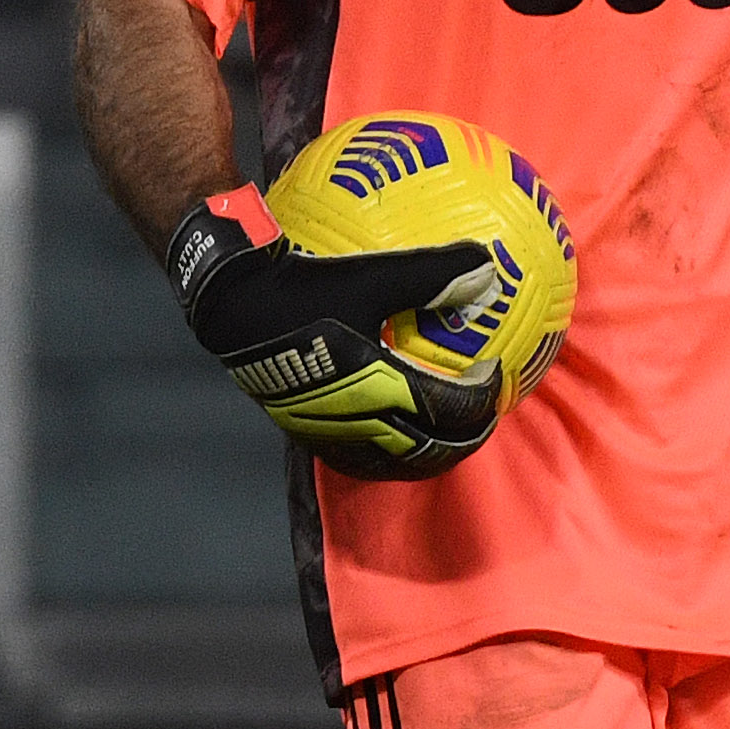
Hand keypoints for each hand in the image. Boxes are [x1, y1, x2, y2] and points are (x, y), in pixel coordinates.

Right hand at [165, 189, 504, 476]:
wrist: (231, 303)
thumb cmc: (302, 284)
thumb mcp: (372, 272)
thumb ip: (433, 272)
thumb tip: (486, 264)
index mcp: (380, 388)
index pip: (450, 410)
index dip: (484, 399)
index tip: (498, 376)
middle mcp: (356, 421)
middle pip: (428, 452)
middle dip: (464, 438)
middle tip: (484, 416)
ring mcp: (327, 431)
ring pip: (391, 464)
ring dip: (427, 454)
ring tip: (446, 435)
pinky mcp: (302, 430)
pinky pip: (355, 458)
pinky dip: (387, 454)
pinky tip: (391, 432)